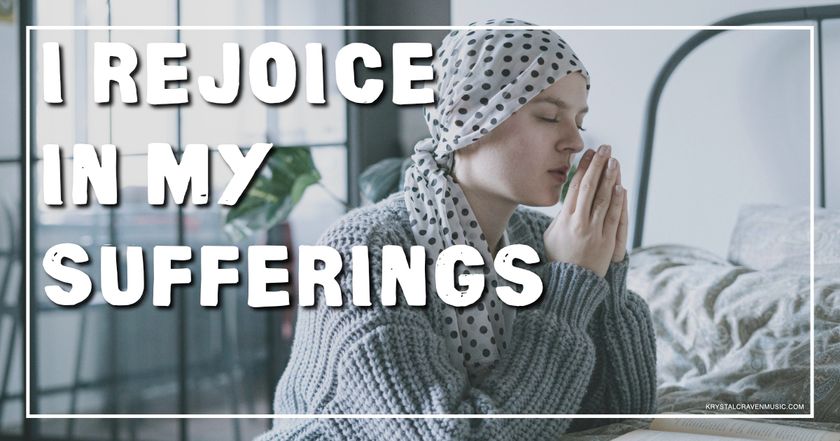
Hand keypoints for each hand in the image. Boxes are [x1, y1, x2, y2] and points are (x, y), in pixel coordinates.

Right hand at [543, 144, 624, 277]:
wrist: (571, 283)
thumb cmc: (559, 257)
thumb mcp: (551, 234)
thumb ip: (560, 215)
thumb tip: (568, 198)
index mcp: (564, 219)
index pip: (575, 186)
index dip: (583, 167)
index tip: (588, 153)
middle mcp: (579, 223)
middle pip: (590, 188)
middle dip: (598, 166)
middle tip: (604, 149)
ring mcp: (594, 232)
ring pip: (604, 199)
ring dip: (610, 178)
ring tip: (614, 161)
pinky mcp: (607, 241)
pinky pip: (614, 216)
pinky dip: (618, 200)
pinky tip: (620, 186)